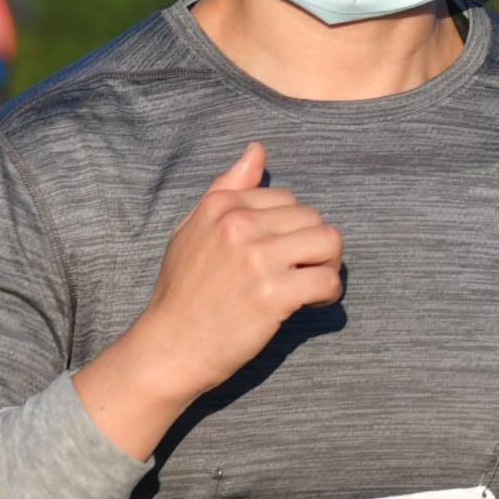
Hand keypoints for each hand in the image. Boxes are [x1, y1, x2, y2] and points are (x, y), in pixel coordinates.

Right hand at [77, 144, 343, 462]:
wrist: (169, 347)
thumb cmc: (181, 293)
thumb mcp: (190, 229)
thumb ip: (226, 189)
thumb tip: (257, 150)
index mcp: (221, 205)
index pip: (286, 198)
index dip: (291, 227)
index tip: (283, 254)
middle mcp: (239, 225)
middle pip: (312, 217)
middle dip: (314, 245)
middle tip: (302, 272)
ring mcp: (257, 259)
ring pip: (328, 242)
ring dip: (328, 264)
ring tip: (312, 285)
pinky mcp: (273, 294)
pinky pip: (327, 279)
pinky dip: (329, 293)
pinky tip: (313, 303)